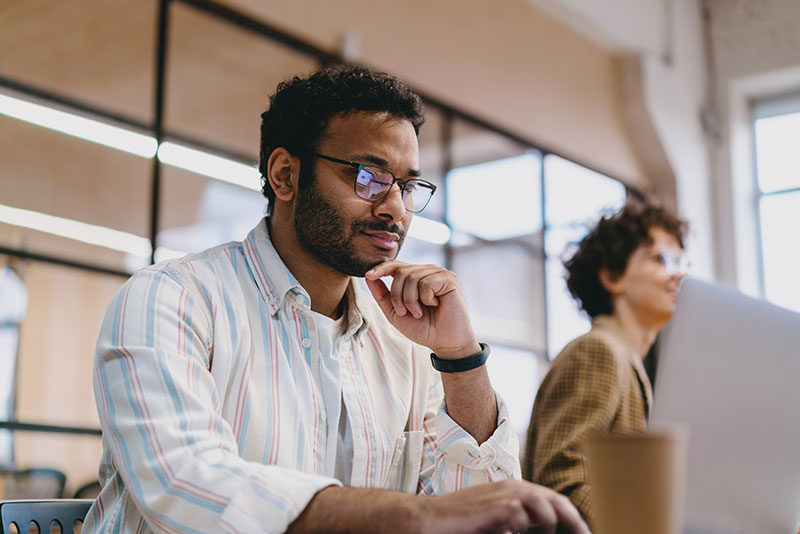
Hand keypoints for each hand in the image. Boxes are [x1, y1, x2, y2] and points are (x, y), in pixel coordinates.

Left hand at [365, 261, 479, 357]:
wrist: (444, 342)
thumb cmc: (423, 328)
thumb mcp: (395, 313)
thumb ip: (382, 295)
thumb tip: (368, 276)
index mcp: (414, 277)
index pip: (394, 265)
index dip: (380, 268)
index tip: (368, 275)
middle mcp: (426, 271)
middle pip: (400, 272)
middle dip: (397, 296)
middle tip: (405, 312)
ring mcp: (438, 273)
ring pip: (411, 277)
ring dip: (410, 300)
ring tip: (420, 312)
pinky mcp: (449, 278)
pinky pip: (426, 283)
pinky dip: (425, 299)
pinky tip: (435, 305)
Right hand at [420, 480, 590, 533]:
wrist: (430, 518)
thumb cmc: (462, 521)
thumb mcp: (497, 519)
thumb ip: (518, 520)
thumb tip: (544, 529)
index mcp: (516, 489)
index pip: (554, 500)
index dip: (572, 518)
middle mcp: (512, 488)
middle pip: (555, 499)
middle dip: (574, 521)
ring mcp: (502, 495)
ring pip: (542, 503)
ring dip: (551, 522)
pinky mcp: (492, 507)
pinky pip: (519, 514)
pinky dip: (524, 527)